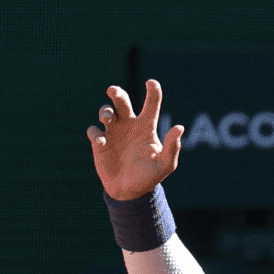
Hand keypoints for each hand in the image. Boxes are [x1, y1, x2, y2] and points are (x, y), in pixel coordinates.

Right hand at [86, 80, 183, 200]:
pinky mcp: (100, 143)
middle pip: (122, 101)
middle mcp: (129, 125)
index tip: (151, 82)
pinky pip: (94, 131)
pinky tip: (102, 142)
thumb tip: (180, 127)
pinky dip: (96, 133)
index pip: (151, 104)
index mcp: (147, 127)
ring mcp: (114, 132)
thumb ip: (173, 147)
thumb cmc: (150, 176)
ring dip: (105, 111)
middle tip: (113, 91)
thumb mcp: (166, 164)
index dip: (153, 91)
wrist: (130, 191)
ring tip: (108, 118)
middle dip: (117, 93)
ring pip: (106, 112)